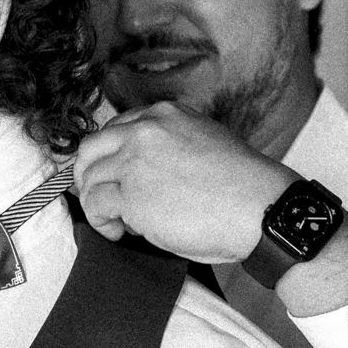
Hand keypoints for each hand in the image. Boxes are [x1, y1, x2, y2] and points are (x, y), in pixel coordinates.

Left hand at [72, 102, 294, 263]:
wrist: (260, 207)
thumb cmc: (242, 187)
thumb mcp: (206, 142)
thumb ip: (172, 147)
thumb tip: (148, 173)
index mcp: (166, 115)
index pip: (117, 129)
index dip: (109, 157)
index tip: (112, 176)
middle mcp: (146, 130)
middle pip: (91, 149)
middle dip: (87, 176)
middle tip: (97, 200)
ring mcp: (135, 160)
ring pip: (90, 180)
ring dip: (96, 205)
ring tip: (117, 224)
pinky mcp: (131, 194)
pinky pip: (95, 206)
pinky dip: (101, 223)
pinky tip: (120, 233)